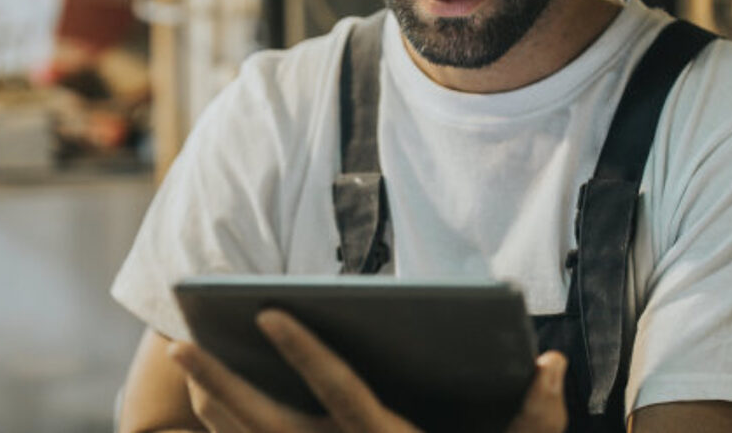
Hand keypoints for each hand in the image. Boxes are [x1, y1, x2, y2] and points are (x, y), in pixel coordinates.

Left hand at [167, 309, 567, 432]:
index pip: (341, 391)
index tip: (268, 310)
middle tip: (180, 343)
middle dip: (221, 384)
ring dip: (216, 406)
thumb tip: (551, 363)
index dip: (305, 351)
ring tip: (187, 359)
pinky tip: (211, 406)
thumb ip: (538, 414)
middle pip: (269, 425)